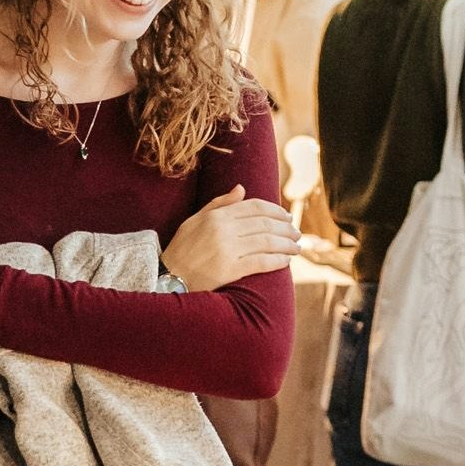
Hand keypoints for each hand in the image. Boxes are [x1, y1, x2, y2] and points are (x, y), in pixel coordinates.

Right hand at [165, 191, 298, 289]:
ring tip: (297, 247)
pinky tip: (286, 261)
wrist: (167, 277)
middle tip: (297, 233)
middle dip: (286, 228)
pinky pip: (261, 262)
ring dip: (286, 244)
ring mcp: (227, 249)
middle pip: (265, 224)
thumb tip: (242, 188)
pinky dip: (277, 260)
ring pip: (267, 242)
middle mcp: (223, 230)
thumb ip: (219, 204)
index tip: (287, 216)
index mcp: (216, 216)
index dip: (275, 211)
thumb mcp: (194, 220)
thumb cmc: (182, 249)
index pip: (255, 207)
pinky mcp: (229, 270)